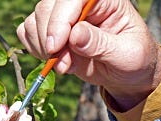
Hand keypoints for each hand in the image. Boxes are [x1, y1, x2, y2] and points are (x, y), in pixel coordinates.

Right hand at [17, 0, 160, 109]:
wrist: (125, 73)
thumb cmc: (134, 59)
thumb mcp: (126, 54)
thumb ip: (101, 44)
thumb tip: (74, 35)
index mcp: (102, 0)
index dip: (60, 20)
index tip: (56, 47)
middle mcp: (79, 4)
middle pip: (47, 8)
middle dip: (49, 39)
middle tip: (63, 64)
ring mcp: (63, 17)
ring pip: (34, 20)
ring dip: (42, 48)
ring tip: (64, 65)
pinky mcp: (50, 31)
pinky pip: (26, 33)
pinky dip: (34, 49)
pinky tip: (53, 60)